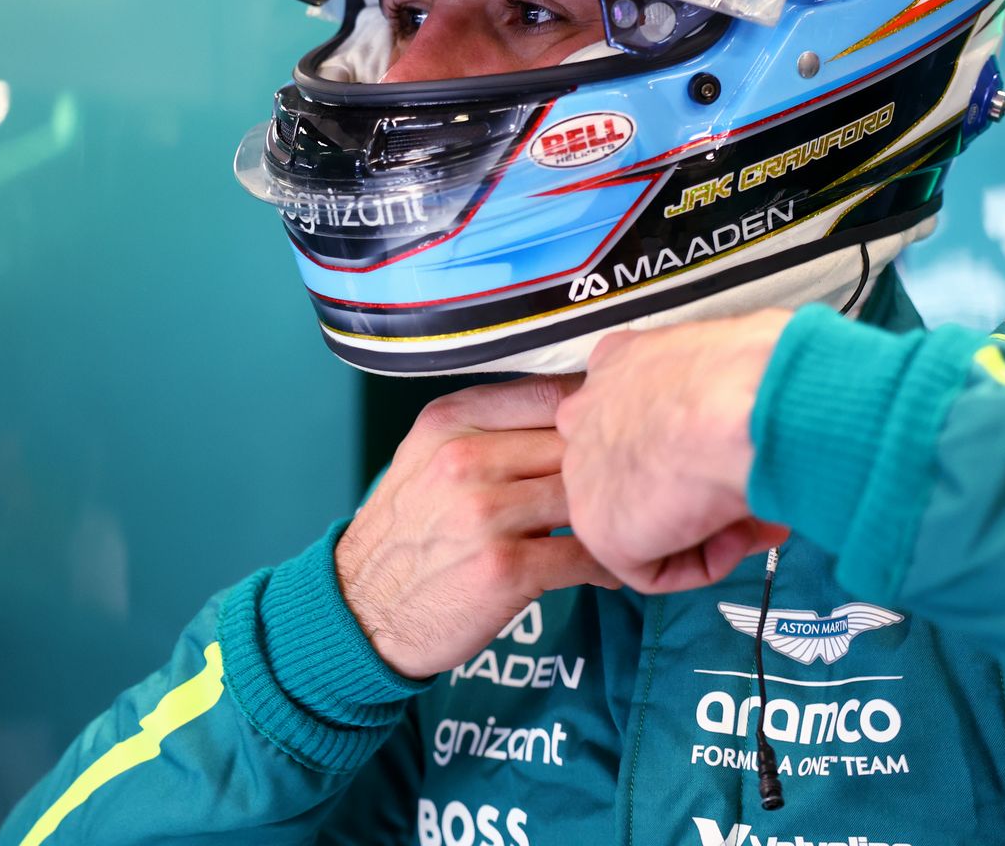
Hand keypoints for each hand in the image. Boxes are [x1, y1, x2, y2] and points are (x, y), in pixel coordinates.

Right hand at [336, 376, 618, 678]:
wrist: (361, 612)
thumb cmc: (408, 534)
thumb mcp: (427, 458)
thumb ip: (489, 429)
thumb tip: (573, 407)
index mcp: (450, 421)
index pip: (551, 393)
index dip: (595, 413)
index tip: (620, 429)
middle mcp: (466, 458)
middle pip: (575, 444)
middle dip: (614, 464)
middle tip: (642, 480)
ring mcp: (486, 513)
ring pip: (586, 496)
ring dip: (617, 515)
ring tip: (631, 525)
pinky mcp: (505, 567)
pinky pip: (586, 555)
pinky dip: (607, 563)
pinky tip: (608, 568)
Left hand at [557, 310, 792, 593]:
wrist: (744, 403)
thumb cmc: (758, 373)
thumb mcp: (736, 364)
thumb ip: (721, 399)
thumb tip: (746, 435)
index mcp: (619, 362)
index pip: (645, 417)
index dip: (701, 450)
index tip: (744, 458)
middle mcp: (589, 413)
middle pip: (643, 473)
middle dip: (701, 495)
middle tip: (759, 503)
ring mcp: (586, 472)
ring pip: (646, 520)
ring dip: (708, 529)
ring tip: (762, 516)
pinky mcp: (598, 527)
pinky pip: (653, 568)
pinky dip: (704, 563)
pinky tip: (737, 535)